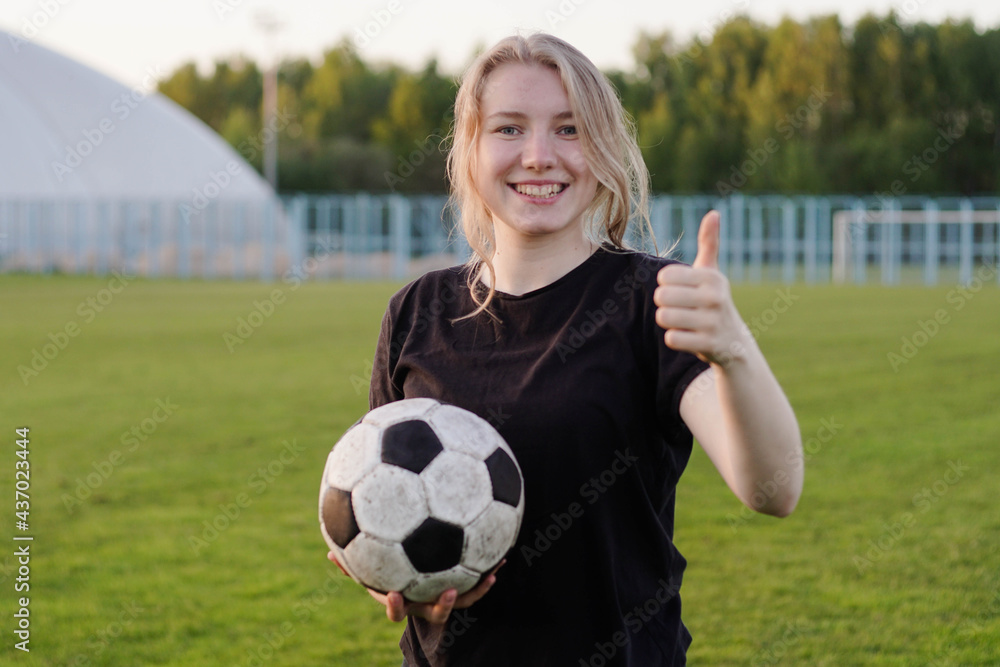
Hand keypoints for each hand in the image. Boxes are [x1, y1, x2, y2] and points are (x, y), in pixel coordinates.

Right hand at [328, 552, 502, 623]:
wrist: (419, 598)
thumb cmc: (391, 579)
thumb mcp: (371, 573)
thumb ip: (351, 566)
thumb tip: (328, 554)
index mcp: (404, 601)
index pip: (396, 609)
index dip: (395, 606)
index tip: (393, 594)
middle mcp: (427, 605)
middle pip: (436, 612)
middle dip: (444, 605)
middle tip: (450, 591)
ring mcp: (445, 601)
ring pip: (464, 602)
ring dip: (477, 591)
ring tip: (490, 575)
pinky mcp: (463, 593)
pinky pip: (476, 587)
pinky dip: (486, 574)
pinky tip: (499, 558)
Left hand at [654, 210, 748, 367]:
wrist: (734, 342)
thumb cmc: (713, 300)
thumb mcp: (712, 272)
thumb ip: (709, 243)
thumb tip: (713, 213)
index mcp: (712, 277)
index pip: (665, 277)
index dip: (666, 285)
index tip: (681, 291)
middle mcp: (715, 298)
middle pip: (661, 297)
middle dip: (665, 305)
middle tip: (680, 308)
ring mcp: (713, 322)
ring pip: (664, 318)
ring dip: (668, 322)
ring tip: (684, 322)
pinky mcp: (708, 345)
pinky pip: (672, 339)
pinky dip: (675, 339)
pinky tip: (689, 337)